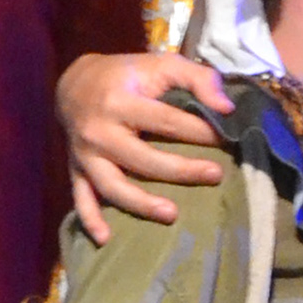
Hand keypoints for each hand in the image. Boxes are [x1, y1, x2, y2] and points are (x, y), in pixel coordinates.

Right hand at [59, 50, 232, 240]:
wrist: (75, 83)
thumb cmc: (128, 74)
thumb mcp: (162, 63)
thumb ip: (198, 78)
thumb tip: (227, 108)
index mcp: (120, 100)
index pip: (165, 120)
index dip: (198, 131)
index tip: (225, 138)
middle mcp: (99, 130)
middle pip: (142, 158)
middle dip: (181, 170)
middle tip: (215, 175)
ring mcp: (85, 153)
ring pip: (112, 184)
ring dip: (141, 203)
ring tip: (173, 214)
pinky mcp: (76, 169)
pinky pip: (81, 197)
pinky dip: (90, 219)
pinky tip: (105, 239)